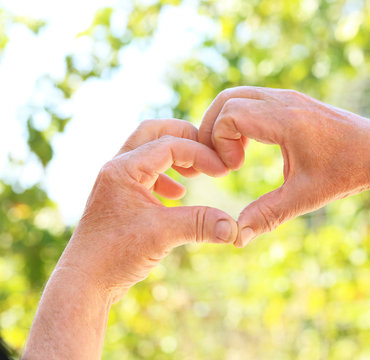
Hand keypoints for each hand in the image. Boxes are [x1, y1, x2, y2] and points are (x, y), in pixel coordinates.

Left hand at [56, 119, 237, 300]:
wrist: (85, 282)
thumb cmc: (114, 255)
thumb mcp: (162, 236)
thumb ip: (200, 225)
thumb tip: (235, 228)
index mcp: (123, 169)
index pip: (170, 145)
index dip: (200, 154)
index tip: (223, 171)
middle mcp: (117, 168)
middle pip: (153, 132)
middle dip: (185, 138)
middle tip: (209, 152)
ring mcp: (116, 182)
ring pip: (148, 151)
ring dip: (175, 156)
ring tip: (197, 173)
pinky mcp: (120, 198)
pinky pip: (146, 173)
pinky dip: (166, 176)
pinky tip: (178, 195)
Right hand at [199, 87, 369, 246]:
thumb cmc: (346, 172)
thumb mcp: (306, 196)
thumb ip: (268, 214)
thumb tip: (237, 237)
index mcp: (287, 120)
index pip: (230, 114)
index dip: (220, 142)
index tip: (233, 168)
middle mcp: (285, 100)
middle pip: (227, 99)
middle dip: (213, 129)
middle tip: (222, 161)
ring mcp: (289, 96)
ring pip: (239, 95)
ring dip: (226, 122)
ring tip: (234, 155)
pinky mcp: (293, 100)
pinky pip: (254, 99)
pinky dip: (240, 118)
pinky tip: (249, 146)